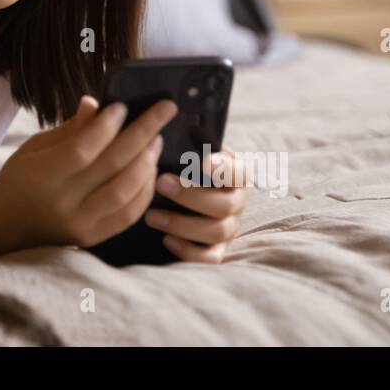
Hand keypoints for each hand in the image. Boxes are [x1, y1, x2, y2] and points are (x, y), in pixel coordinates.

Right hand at [0, 94, 178, 250]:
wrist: (5, 227)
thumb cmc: (19, 180)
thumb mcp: (34, 148)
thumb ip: (69, 130)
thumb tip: (96, 104)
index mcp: (42, 176)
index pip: (82, 149)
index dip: (106, 127)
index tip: (123, 106)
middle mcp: (63, 202)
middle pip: (112, 166)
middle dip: (143, 133)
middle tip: (164, 111)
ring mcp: (81, 224)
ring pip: (125, 192)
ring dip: (147, 163)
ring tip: (157, 140)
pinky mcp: (93, 238)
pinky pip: (128, 215)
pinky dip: (145, 191)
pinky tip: (150, 170)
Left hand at [145, 147, 247, 263]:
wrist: (179, 197)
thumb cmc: (182, 169)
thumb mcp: (187, 155)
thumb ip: (187, 147)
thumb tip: (179, 131)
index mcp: (234, 176)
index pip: (238, 172)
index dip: (223, 168)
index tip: (202, 161)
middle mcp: (236, 202)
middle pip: (226, 205)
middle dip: (191, 196)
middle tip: (160, 183)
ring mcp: (229, 227)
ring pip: (218, 231)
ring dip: (182, 224)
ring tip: (151, 216)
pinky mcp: (217, 249)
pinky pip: (210, 257)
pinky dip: (188, 251)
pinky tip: (166, 239)